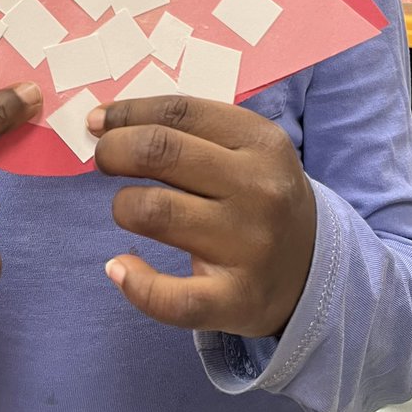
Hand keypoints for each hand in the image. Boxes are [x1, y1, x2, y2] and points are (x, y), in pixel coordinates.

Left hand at [88, 95, 315, 337]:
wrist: (314, 268)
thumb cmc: (257, 194)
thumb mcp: (243, 148)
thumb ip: (183, 130)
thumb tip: (101, 121)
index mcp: (259, 141)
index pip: (177, 112)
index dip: (126, 113)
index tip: (97, 122)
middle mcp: (258, 188)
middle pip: (160, 152)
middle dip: (114, 151)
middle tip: (104, 160)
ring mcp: (250, 245)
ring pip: (155, 212)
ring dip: (122, 206)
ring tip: (127, 209)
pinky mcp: (237, 299)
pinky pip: (172, 298)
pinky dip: (135, 283)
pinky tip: (120, 268)